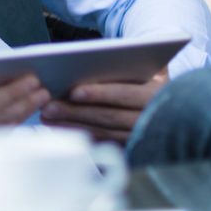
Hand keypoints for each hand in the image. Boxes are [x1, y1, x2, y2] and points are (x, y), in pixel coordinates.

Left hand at [41, 67, 168, 144]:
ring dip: (72, 124)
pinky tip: (59, 127)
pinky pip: (102, 142)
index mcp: (158, 92)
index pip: (126, 94)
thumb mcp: (139, 66)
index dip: (101, 93)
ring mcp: (141, 135)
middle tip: (49, 106)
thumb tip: (81, 64)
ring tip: (47, 116)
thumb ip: (120, 66)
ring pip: (104, 132)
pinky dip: (79, 134)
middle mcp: (153, 117)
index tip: (75, 91)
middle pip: (110, 116)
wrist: (162, 97)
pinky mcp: (130, 146)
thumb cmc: (143, 74)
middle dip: (76, 111)